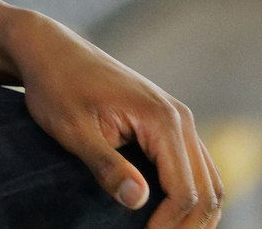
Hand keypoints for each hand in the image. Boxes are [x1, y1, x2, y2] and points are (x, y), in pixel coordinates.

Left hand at [2, 10, 219, 227]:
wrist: (51, 50)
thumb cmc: (57, 87)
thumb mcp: (74, 130)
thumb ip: (107, 165)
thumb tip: (138, 201)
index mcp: (161, 119)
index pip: (185, 190)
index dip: (170, 226)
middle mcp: (180, 118)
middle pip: (208, 190)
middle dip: (189, 228)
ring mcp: (178, 119)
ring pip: (210, 181)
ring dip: (196, 217)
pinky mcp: (170, 123)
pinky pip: (196, 168)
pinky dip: (192, 197)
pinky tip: (171, 217)